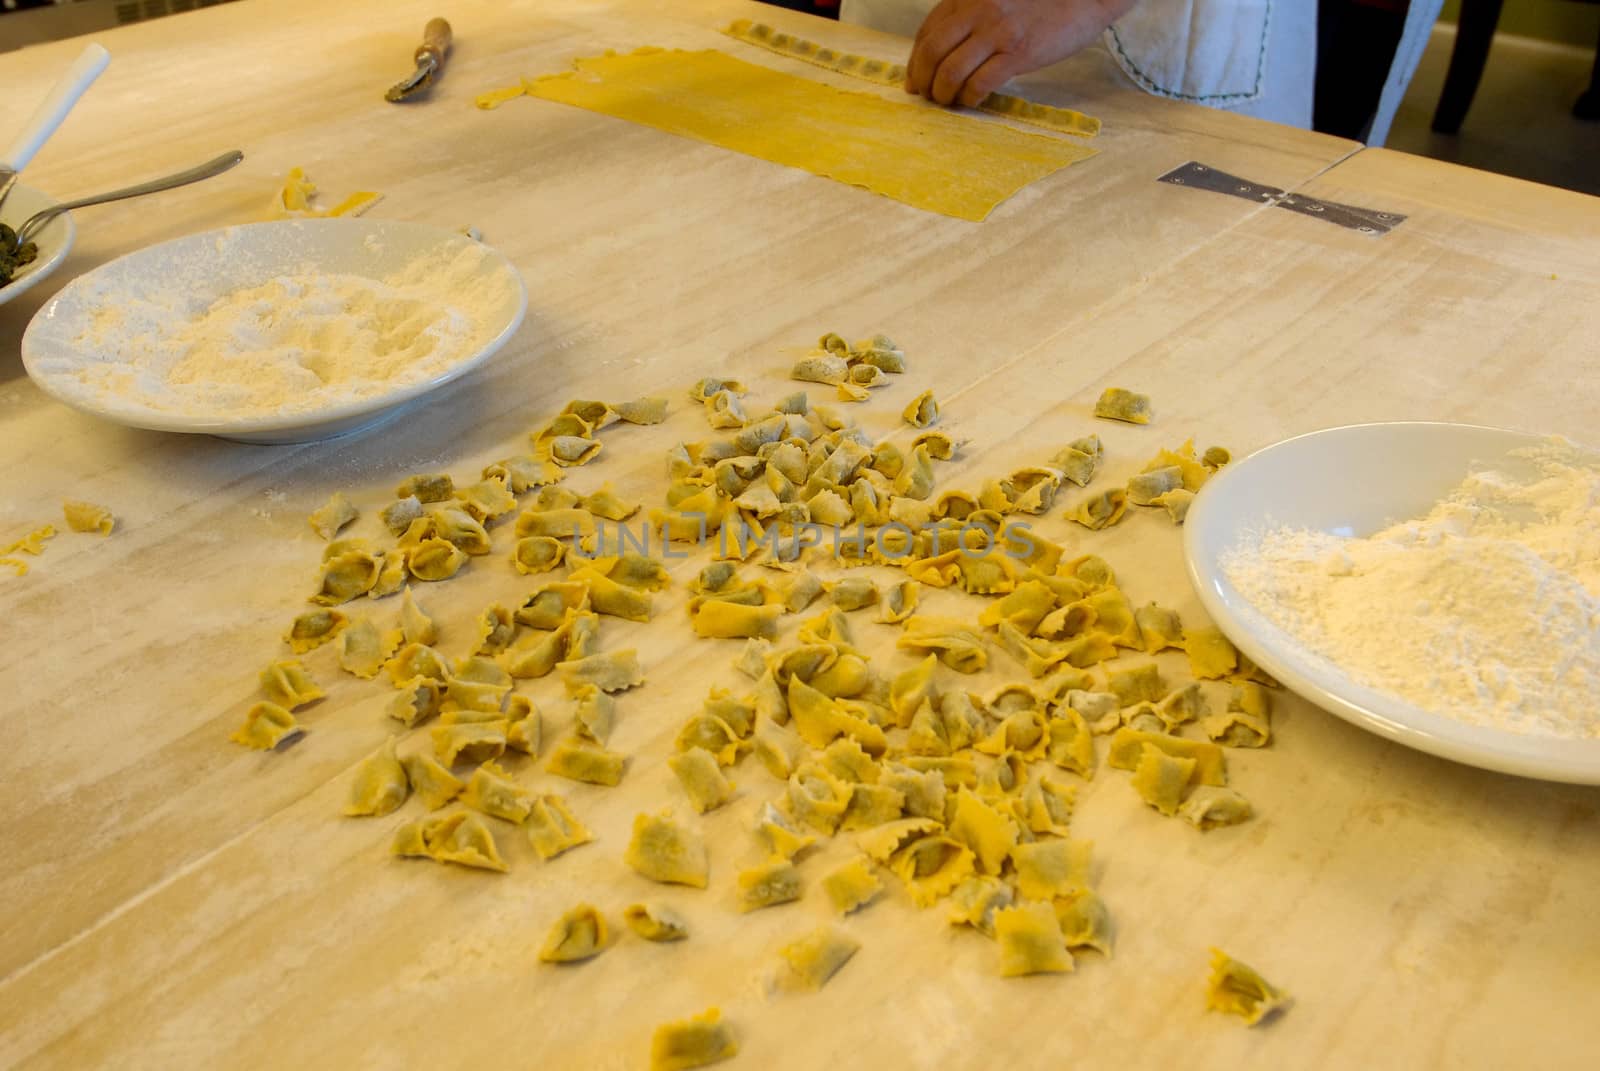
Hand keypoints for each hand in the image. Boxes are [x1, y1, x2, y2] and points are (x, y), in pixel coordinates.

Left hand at [905, 0, 1135, 107]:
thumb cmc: (1040, 2)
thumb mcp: (997, 0)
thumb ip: (969, 18)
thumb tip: (940, 55)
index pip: (927, 31)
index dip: (914, 60)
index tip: (913, 79)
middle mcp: (978, 10)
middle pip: (931, 52)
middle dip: (922, 80)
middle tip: (925, 95)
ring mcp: (998, 31)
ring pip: (951, 71)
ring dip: (942, 93)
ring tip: (947, 101)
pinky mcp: (1018, 52)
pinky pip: (979, 83)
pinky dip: (969, 98)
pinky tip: (971, 101)